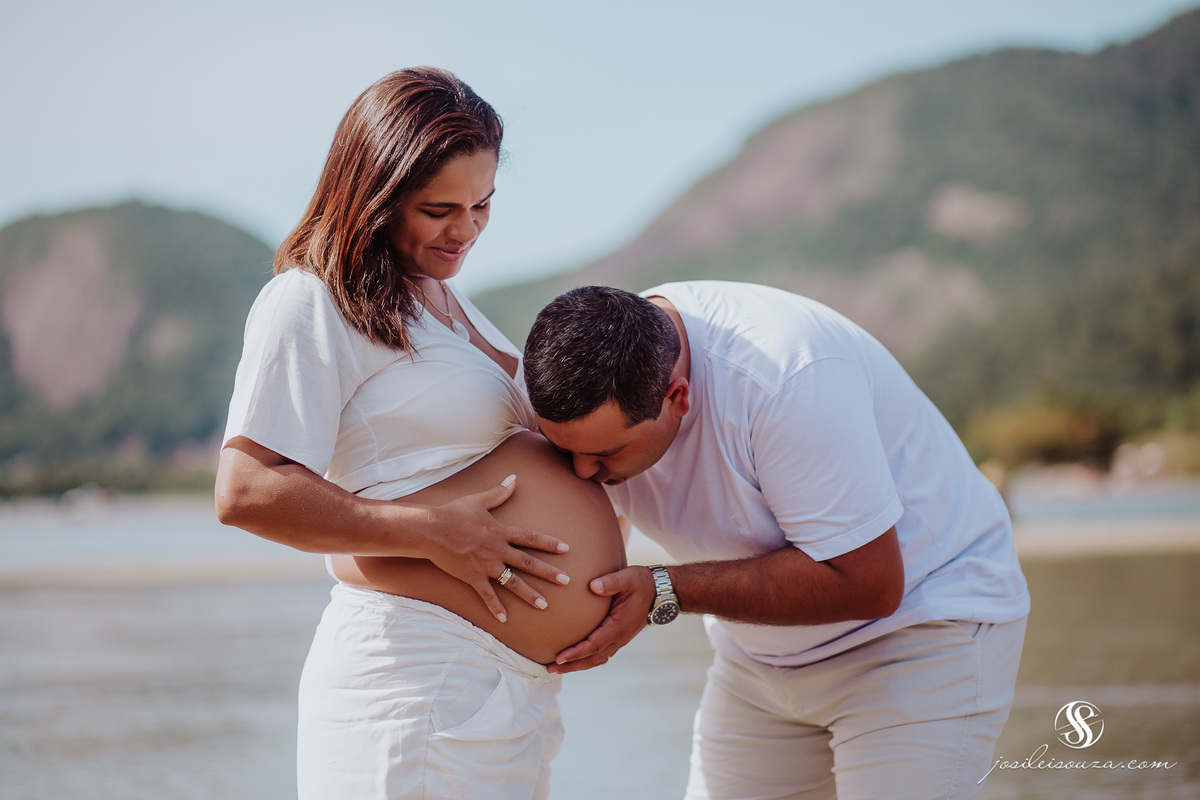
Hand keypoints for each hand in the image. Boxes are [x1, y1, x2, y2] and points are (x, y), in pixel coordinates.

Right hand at [421, 475, 570, 622]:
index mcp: (500, 531)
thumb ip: (498, 492)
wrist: (430, 530)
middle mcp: (498, 550)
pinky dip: (495, 607)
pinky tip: (505, 619)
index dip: (549, 543)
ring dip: (529, 594)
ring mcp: (486, 565)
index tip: (566, 549)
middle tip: (566, 581)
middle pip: (528, 562)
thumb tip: (513, 478)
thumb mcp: (478, 500)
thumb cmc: (453, 512)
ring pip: (513, 582)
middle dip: (548, 572)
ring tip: (544, 604)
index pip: (530, 538)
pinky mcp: (472, 577)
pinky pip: (487, 595)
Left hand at [546, 565, 654, 673]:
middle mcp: (619, 637)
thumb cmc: (641, 582)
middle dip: (571, 666)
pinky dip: (587, 658)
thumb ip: (611, 582)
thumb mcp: (627, 578)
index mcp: (619, 626)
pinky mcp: (618, 636)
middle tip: (549, 669)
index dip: (576, 653)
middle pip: (593, 658)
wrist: (659, 591)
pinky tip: (575, 657)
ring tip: (557, 668)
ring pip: (597, 659)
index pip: (594, 645)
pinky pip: (601, 653)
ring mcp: (620, 639)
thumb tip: (593, 586)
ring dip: (578, 665)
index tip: (559, 658)